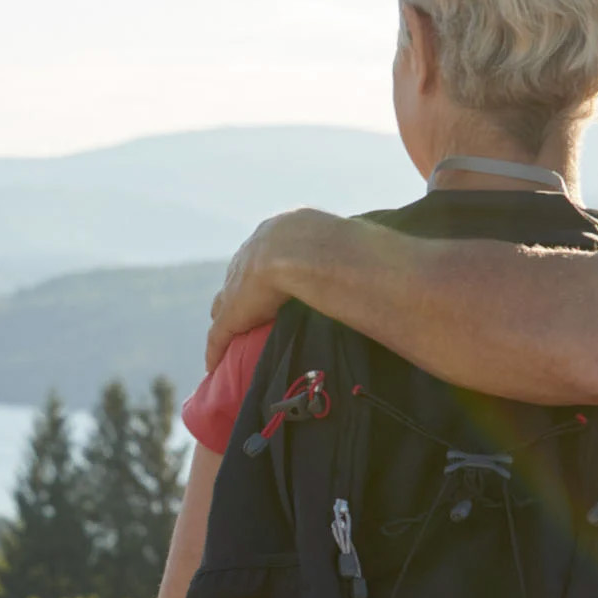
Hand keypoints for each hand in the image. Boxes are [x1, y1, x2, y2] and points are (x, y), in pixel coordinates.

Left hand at [208, 209, 335, 353]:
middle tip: (247, 311)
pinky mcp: (233, 311)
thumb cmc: (335, 243)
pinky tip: (213, 365)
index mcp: (278, 231)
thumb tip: (383, 260)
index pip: (267, 253)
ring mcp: (238, 281)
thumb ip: (349, 252)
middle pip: (239, 277)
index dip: (267, 271)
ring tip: (230, 338)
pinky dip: (216, 349)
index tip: (271, 283)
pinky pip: (220, 334)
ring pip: (225, 304)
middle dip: (240, 292)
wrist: (305, 249)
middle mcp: (251, 252)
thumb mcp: (340, 240)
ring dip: (227, 319)